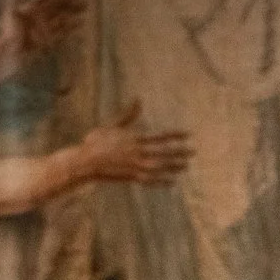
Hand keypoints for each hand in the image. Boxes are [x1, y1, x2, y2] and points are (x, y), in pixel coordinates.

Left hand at [3, 0, 84, 56]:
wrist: (12, 51)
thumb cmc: (9, 33)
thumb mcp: (11, 18)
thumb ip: (15, 10)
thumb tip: (15, 0)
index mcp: (32, 8)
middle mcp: (41, 15)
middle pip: (58, 4)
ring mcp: (47, 27)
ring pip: (63, 16)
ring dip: (74, 11)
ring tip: (86, 6)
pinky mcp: (50, 39)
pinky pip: (63, 32)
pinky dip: (72, 27)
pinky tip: (81, 23)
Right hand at [75, 101, 192, 183]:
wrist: (86, 162)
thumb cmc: (96, 142)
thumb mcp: (113, 126)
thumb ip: (129, 114)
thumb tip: (138, 98)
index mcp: (134, 139)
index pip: (160, 136)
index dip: (175, 136)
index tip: (188, 135)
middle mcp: (138, 152)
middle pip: (164, 152)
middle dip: (180, 152)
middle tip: (194, 152)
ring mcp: (135, 166)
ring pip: (160, 166)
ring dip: (174, 166)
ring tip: (186, 166)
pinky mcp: (132, 178)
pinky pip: (151, 180)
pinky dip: (162, 181)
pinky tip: (172, 181)